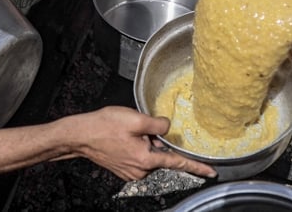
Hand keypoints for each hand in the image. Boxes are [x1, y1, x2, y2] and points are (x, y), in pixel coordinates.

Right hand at [73, 106, 216, 180]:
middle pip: (160, 155)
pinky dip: (136, 147)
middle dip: (155, 141)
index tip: (211, 172)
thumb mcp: (135, 118)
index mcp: (146, 159)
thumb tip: (168, 127)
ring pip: (149, 155)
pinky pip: (139, 157)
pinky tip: (123, 137)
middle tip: (138, 128)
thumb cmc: (104, 126)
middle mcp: (141, 170)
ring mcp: (131, 172)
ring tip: (126, 132)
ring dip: (144, 143)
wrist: (80, 136)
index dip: (196, 166)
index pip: (178, 162)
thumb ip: (158, 124)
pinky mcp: (124, 169)